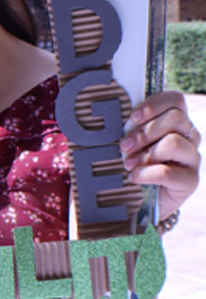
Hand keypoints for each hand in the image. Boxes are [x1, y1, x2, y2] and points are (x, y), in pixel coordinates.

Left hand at [120, 91, 200, 221]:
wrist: (142, 197)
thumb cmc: (133, 160)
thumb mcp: (130, 140)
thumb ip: (127, 125)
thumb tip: (106, 114)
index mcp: (175, 121)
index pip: (176, 100)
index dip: (155, 104)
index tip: (133, 116)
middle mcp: (189, 136)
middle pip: (176, 119)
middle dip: (145, 132)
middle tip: (124, 145)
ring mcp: (192, 158)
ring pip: (174, 143)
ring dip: (145, 153)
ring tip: (128, 163)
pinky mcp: (190, 180)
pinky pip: (168, 172)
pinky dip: (145, 174)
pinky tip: (134, 177)